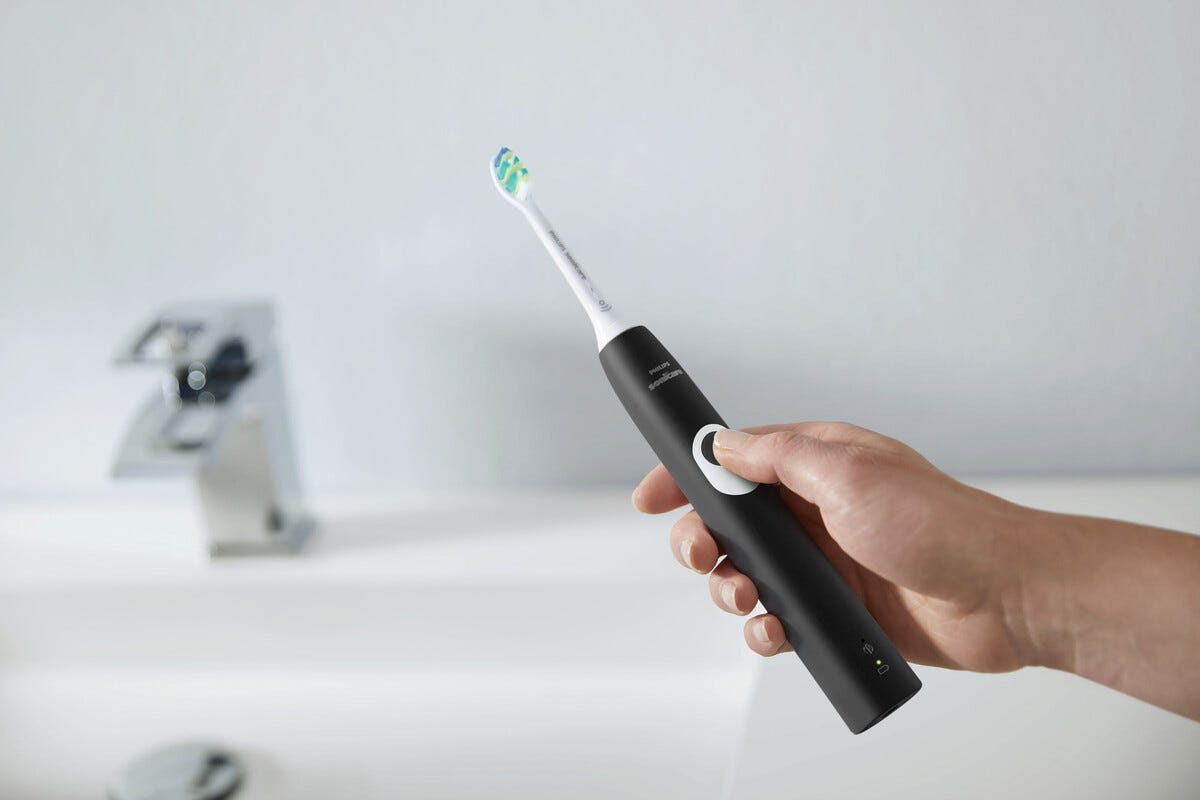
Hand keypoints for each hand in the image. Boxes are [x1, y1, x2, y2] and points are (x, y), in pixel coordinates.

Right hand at [632, 422, 1038, 671]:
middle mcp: (813, 510)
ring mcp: (823, 561)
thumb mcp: (847, 472)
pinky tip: (778, 630)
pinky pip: (778, 619)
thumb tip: (723, 444)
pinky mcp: (836, 608)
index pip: (730, 460)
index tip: (650, 496)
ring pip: (745, 574)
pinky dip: (766, 629)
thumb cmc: (942, 524)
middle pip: (726, 523)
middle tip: (706, 557)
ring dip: (731, 588)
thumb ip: (776, 457)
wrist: (1004, 596)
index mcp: (814, 463)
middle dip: (702, 542)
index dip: (684, 475)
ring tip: (751, 596)